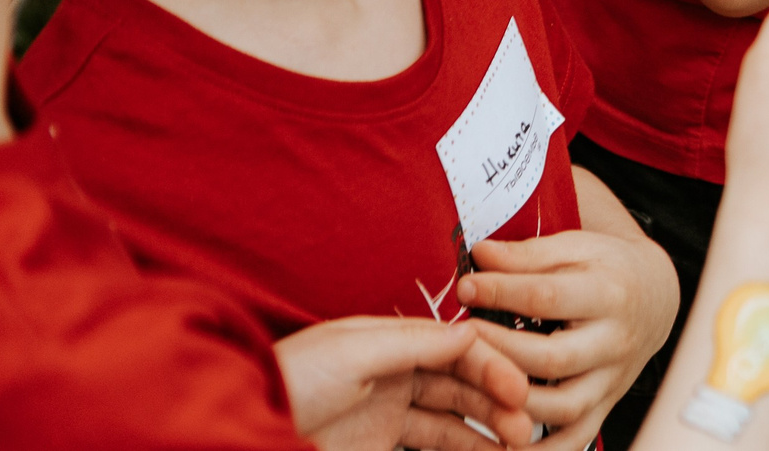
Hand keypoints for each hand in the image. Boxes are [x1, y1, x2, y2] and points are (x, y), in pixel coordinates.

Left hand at [274, 316, 533, 450]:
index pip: (457, 348)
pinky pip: (433, 444)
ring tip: (516, 447)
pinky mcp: (380, 444)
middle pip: (461, 383)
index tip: (518, 390)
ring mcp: (388, 410)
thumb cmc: (290, 382)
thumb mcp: (354, 353)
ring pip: (453, 417)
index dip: (492, 366)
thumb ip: (414, 342)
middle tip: (524, 426)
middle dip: (497, 401)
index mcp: (391, 341)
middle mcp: (395, 373)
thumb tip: (469, 331)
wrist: (243, 426)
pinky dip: (462, 450)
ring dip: (486, 429)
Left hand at [456, 226, 681, 450]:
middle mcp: (614, 341)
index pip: (549, 297)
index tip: (465, 288)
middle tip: (460, 342)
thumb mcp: (577, 247)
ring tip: (472, 391)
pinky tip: (505, 446)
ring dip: (513, 405)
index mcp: (609, 293)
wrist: (655, 298)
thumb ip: (529, 254)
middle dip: (500, 352)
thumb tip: (481, 255)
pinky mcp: (604, 406)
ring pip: (562, 407)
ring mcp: (611, 380)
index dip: (502, 293)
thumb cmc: (609, 269)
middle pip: (552, 358)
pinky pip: (574, 439)